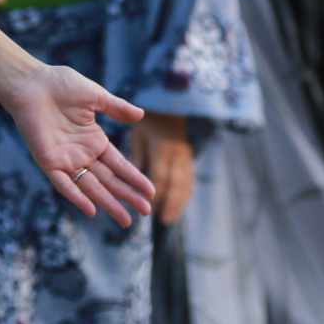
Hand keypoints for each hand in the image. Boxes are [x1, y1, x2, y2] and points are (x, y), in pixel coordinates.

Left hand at [0, 61, 156, 225]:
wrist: (31, 83)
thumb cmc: (60, 84)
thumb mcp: (95, 96)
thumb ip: (117, 108)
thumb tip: (141, 115)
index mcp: (94, 139)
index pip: (118, 164)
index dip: (134, 178)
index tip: (149, 192)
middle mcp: (82, 153)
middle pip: (109, 180)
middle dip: (127, 196)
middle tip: (146, 212)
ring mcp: (66, 159)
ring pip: (91, 187)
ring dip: (108, 203)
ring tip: (125, 220)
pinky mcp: (48, 162)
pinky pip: (64, 184)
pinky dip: (77, 197)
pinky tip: (91, 211)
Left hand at [135, 112, 195, 226]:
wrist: (169, 104)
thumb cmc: (149, 120)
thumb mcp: (139, 132)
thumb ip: (138, 153)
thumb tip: (135, 174)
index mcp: (162, 146)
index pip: (160, 174)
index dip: (155, 192)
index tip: (148, 207)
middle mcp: (176, 153)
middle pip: (175, 181)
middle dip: (170, 202)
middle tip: (163, 220)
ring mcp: (185, 156)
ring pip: (184, 182)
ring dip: (178, 202)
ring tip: (170, 219)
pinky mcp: (188, 158)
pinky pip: (189, 179)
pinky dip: (185, 194)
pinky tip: (180, 206)